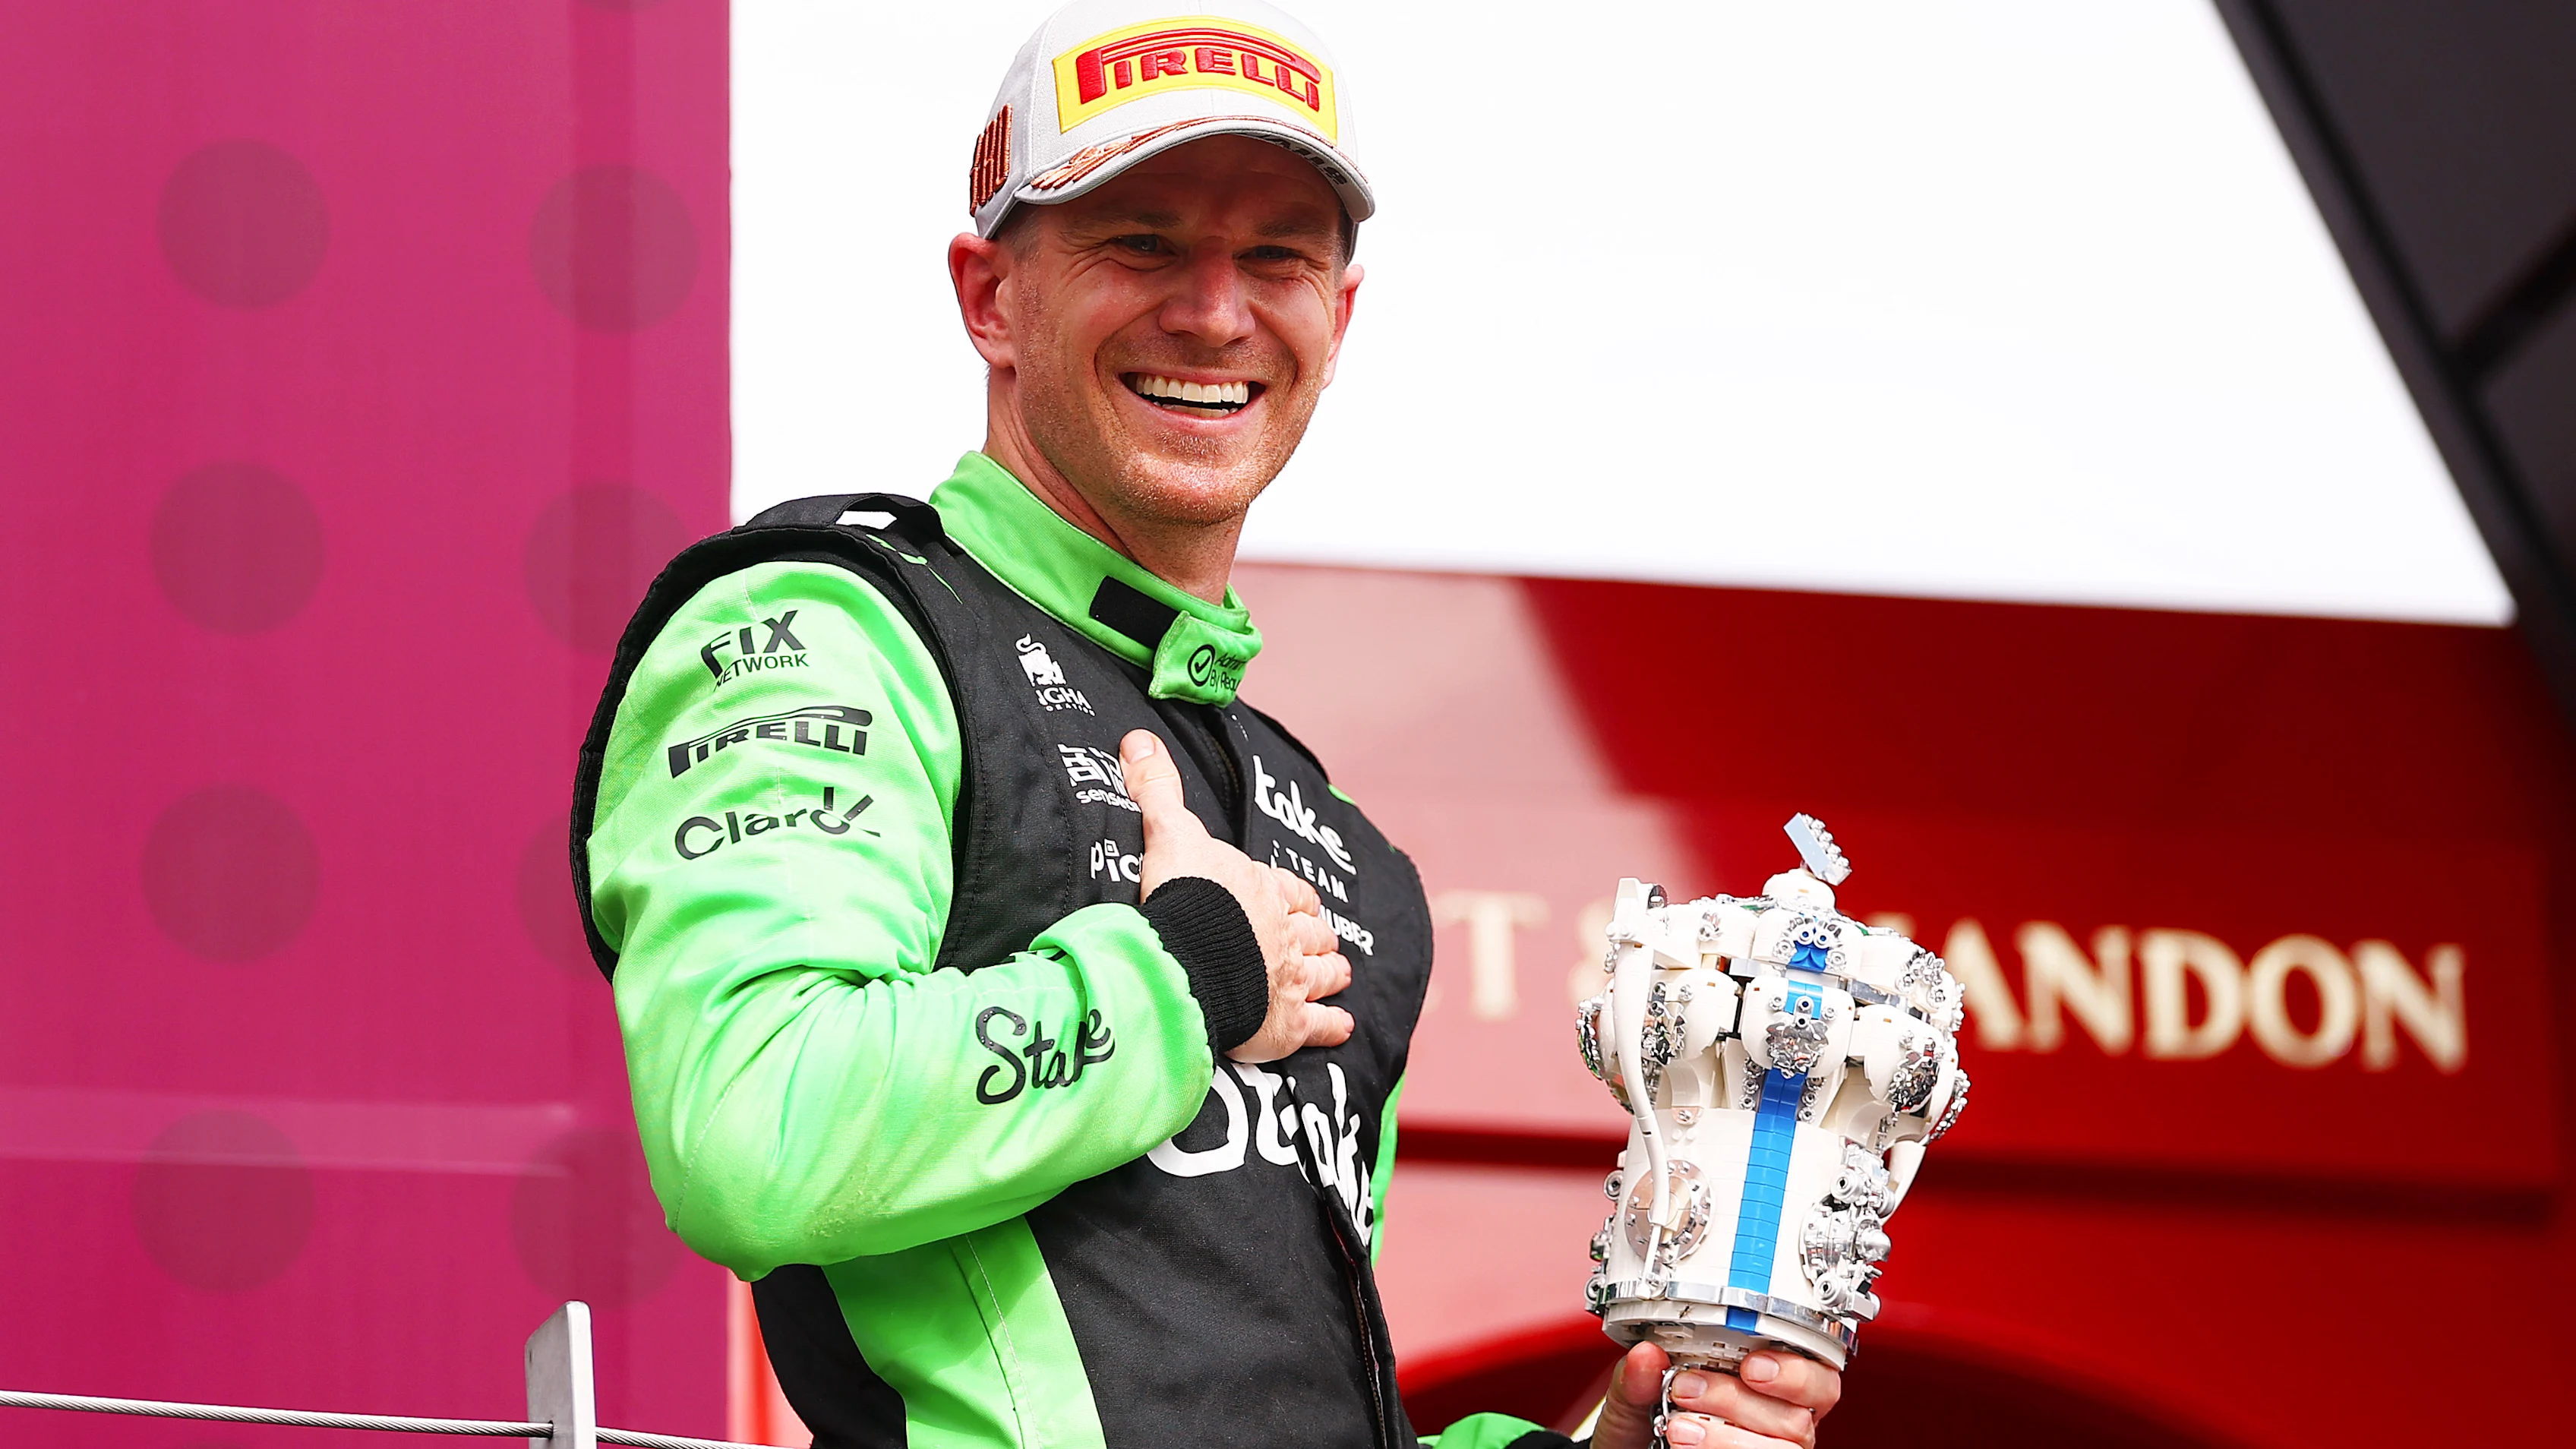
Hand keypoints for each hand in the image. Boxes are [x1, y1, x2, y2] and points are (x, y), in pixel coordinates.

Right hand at [1121, 730, 1353, 1062]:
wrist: (1189, 957)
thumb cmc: (1184, 894)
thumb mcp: (1169, 833)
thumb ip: (1157, 789)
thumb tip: (1137, 738)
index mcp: (1264, 889)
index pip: (1291, 890)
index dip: (1297, 897)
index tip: (1302, 901)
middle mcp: (1285, 932)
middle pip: (1313, 933)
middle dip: (1319, 937)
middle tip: (1324, 942)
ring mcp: (1290, 979)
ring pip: (1324, 974)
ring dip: (1332, 973)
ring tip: (1339, 975)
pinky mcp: (1286, 1024)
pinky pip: (1320, 1026)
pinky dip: (1332, 1025)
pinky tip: (1342, 1026)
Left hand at [1590, 1342, 1839, 1448]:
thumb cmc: (1643, 1426)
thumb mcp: (1634, 1396)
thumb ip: (1637, 1376)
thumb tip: (1646, 1354)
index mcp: (1767, 1389)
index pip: (1817, 1378)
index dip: (1796, 1371)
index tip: (1753, 1365)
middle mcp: (1775, 1428)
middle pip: (1799, 1418)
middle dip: (1742, 1402)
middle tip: (1690, 1390)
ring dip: (1727, 1438)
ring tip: (1678, 1428)